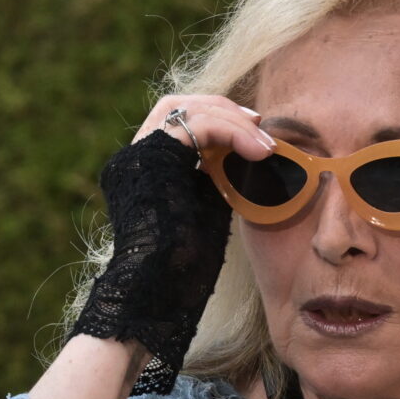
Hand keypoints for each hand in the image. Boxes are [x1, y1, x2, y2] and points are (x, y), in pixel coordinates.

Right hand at [68, 96, 275, 392]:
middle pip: (178, 105)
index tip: (253, 129)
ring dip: (233, 120)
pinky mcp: (148, 159)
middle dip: (224, 109)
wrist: (154, 293)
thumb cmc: (179, 270)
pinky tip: (257, 151)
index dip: (216, 116)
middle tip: (261, 123)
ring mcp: (136, 154)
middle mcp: (133, 155)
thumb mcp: (202, 212)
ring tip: (266, 142)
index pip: (177, 121)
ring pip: (186, 109)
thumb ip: (212, 182)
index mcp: (143, 168)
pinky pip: (193, 126)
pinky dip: (230, 131)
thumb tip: (241, 162)